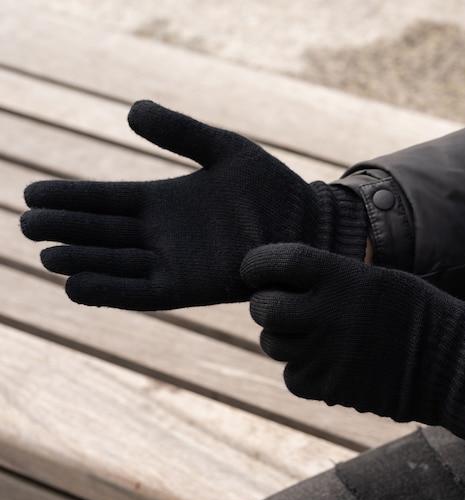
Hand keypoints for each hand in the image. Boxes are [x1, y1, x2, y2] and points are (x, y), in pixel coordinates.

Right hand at [20, 101, 365, 309]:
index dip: (72, 198)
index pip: (107, 200)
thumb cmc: (271, 189)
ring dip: (82, 260)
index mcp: (164, 201)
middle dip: (67, 229)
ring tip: (46, 254)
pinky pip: (142, 293)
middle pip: (103, 232)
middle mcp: (161, 235)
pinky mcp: (189, 288)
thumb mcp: (224, 149)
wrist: (304, 226)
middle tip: (26, 225)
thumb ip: (181, 132)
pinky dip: (111, 290)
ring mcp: (173, 263)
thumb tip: (130, 110)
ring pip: (116, 264)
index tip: (33, 193)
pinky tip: (77, 286)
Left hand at [241, 243, 464, 445]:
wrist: (452, 367)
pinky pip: (292, 376)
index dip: (257, 264)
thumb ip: (332, 278)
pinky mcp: (329, 388)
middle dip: (266, 304)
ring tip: (308, 334)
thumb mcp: (379, 280)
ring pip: (272, 344)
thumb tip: (287, 280)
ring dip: (282, 337)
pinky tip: (324, 362)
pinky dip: (300, 369)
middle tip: (279, 304)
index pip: (279, 261)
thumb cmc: (418, 314)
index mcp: (343, 278)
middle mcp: (328, 315)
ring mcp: (325, 355)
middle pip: (263, 308)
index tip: (253, 269)